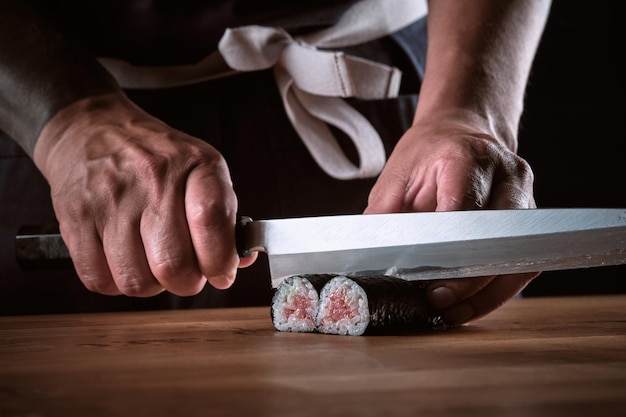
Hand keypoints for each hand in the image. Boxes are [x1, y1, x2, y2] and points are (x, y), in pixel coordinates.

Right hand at [34, 93, 255, 296]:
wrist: (92, 130)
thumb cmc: (157, 158)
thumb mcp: (202, 169)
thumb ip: (224, 216)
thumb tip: (238, 262)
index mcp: (195, 164)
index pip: (211, 220)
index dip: (220, 260)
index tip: (222, 272)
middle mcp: (152, 179)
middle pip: (173, 264)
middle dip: (187, 283)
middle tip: (187, 275)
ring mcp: (110, 199)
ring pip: (136, 280)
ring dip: (151, 286)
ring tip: (153, 264)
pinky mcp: (76, 217)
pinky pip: (99, 280)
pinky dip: (116, 283)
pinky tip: (124, 262)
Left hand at [365, 115, 538, 324]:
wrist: (460, 133)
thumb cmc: (426, 154)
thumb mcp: (396, 175)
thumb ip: (385, 215)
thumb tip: (370, 258)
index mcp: (467, 156)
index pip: (463, 209)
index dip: (445, 248)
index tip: (424, 277)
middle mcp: (506, 174)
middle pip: (496, 236)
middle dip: (467, 277)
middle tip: (436, 300)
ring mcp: (525, 196)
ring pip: (517, 256)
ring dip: (485, 292)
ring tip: (452, 311)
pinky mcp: (531, 219)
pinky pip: (522, 262)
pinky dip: (496, 289)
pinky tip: (469, 304)